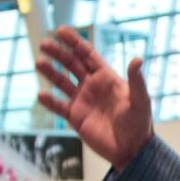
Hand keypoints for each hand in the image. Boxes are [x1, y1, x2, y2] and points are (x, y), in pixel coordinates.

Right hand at [36, 26, 153, 170]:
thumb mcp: (140, 100)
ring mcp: (83, 101)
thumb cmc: (139, 123)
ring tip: (39, 62)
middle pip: (72, 64)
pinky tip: (42, 94)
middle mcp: (93, 86)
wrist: (132, 149)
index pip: (88, 55)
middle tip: (45, 44)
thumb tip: (137, 59)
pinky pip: (58, 106)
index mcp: (107, 78)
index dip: (75, 42)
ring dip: (50, 72)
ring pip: (62, 82)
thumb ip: (136, 80)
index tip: (61, 31)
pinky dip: (49, 100)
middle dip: (59, 53)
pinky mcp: (75, 117)